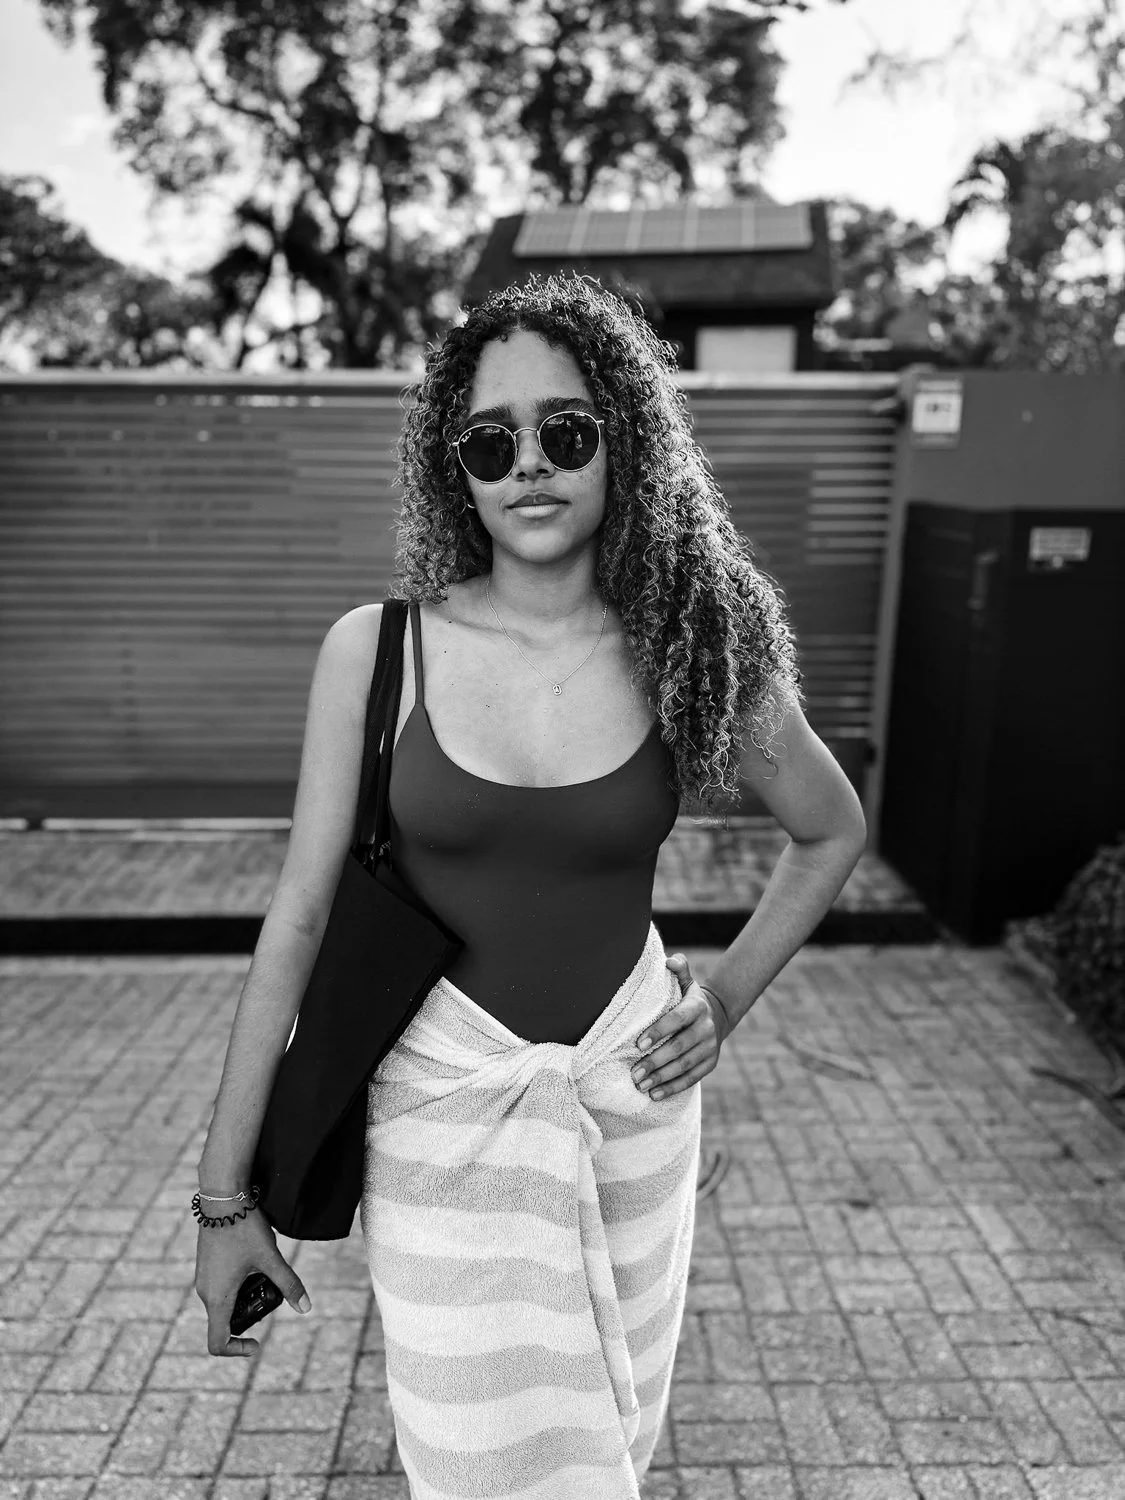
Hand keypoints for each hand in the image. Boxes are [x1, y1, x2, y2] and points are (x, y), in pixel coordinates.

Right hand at [194, 1206, 310, 1357]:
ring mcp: (203, 1278)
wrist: (222, 1197)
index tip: (257, 1342)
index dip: (237, 1350)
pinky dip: (237, 1286)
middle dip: (249, 1316)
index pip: (217, 1342)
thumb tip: (306, 1308)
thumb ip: (288, 1283)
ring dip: (244, 1299)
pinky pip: (219, 1287)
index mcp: (218, 1298)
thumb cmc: (245, 1228)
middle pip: (224, 1322)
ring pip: (223, 1303)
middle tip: (271, 1295)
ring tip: (264, 1272)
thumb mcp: (271, 1258)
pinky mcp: (206, 1264)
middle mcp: (205, 1292)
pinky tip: (254, 1262)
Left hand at [630, 953, 726, 1101]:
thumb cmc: (689, 998)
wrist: (717, 1015)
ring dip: (662, 1078)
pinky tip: (655, 1094)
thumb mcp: (687, 982)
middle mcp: (706, 1028)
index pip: (677, 1020)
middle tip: (634, 1072)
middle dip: (656, 1062)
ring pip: (685, 1066)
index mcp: (697, 1007)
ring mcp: (710, 1048)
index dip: (658, 1032)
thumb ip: (678, 968)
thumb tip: (668, 961)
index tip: (637, 1045)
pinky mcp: (710, 1064)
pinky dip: (673, 1088)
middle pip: (680, 1048)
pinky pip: (692, 1079)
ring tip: (640, 1085)